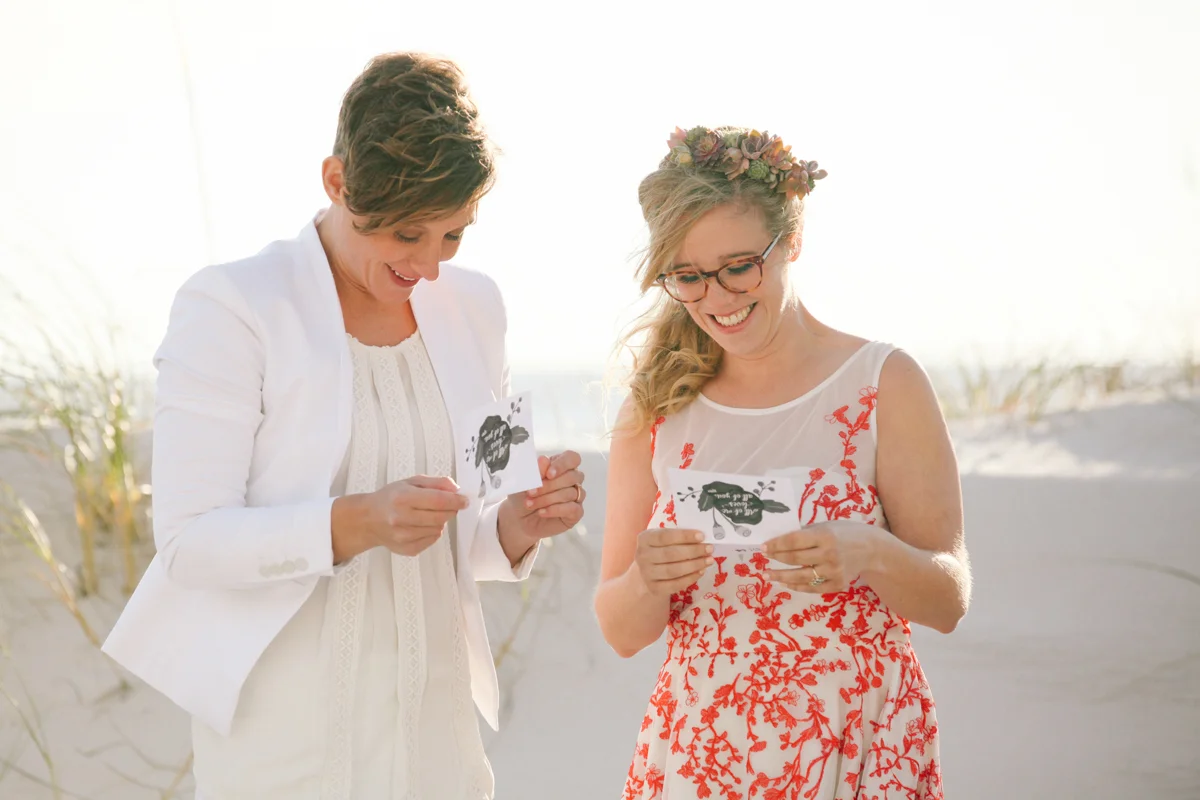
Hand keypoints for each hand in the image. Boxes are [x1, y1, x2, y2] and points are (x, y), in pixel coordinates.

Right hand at [360, 475, 469, 557]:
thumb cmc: (391, 498)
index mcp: (403, 498)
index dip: (456, 500)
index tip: (464, 500)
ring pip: (438, 529)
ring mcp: (403, 536)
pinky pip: (432, 539)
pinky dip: (432, 531)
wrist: (368, 519)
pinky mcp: (407, 549)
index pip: (438, 500)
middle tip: (449, 505)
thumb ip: (436, 483)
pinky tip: (421, 525)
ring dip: (440, 521)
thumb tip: (456, 489)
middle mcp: (402, 518)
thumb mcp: (411, 482)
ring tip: (427, 514)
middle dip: (451, 510)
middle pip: (441, 517)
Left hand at [504, 451, 586, 541]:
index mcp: (560, 466)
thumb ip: (535, 471)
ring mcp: (575, 497)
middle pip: (572, 476)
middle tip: (531, 492)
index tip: (548, 474)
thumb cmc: (522, 496)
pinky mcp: (575, 513)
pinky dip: (555, 510)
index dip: (562, 465)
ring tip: (530, 504)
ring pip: (571, 493)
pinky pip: (573, 509)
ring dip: (547, 499)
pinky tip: (541, 512)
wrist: (518, 519)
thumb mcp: (525, 482)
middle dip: (549, 485)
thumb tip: (544, 459)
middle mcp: (571, 480)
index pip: (572, 458)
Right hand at [633, 528, 713, 597]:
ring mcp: (646, 574)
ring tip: (709, 560)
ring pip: (673, 571)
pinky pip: (675, 584)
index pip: (665, 536)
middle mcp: (642, 556)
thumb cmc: (660, 550)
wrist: (645, 573)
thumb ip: (678, 537)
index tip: (701, 536)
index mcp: (645, 538)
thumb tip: (701, 538)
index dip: (684, 536)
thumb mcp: (663, 539)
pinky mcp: (654, 588)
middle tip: (709, 549)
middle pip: (670, 554)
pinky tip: (701, 571)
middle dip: (693, 551)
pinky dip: (690, 578)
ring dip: (694, 565)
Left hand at [761, 520, 878, 592]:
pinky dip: (798, 586)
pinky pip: (813, 588)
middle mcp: (829, 554)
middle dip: (776, 559)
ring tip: (767, 576)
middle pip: (795, 559)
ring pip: (801, 576)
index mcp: (825, 536)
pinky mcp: (838, 584)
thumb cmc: (845, 533)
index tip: (763, 547)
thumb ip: (806, 534)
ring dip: (781, 576)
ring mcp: (834, 571)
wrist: (872, 549)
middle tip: (762, 560)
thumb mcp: (826, 526)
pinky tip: (786, 583)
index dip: (776, 544)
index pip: (794, 541)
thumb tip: (779, 541)